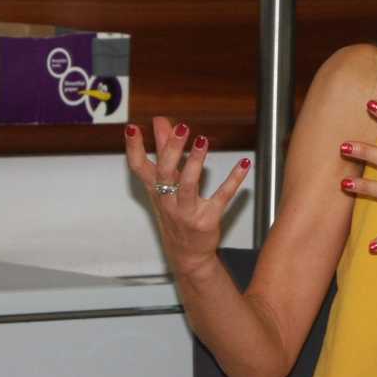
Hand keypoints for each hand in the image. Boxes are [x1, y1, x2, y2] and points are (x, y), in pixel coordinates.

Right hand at [125, 116, 250, 273]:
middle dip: (171, 149)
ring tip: (203, 141)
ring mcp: (187, 211)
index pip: (138, 168)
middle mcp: (168, 200)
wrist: (187, 254)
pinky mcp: (208, 219)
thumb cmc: (175, 213)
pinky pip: (221, 197)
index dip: (133, 148)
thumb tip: (161, 122)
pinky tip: (244, 164)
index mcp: (156, 190)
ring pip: (188, 186)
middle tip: (182, 128)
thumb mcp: (166, 185)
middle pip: (165, 173)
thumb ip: (164, 151)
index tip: (133, 127)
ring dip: (195, 163)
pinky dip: (234, 180)